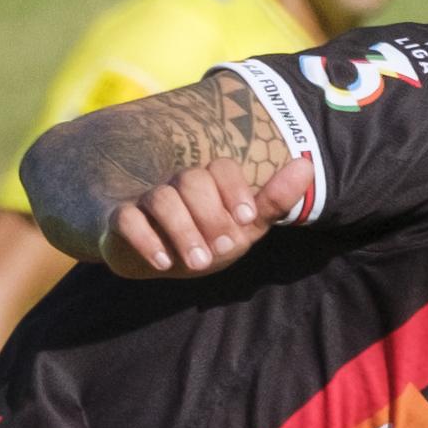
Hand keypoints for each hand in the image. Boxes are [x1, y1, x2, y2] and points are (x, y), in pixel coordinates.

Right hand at [99, 154, 314, 282]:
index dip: (234, 189)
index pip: (221, 168)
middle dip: (211, 216)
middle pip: (192, 181)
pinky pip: (128, 219)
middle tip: (224, 247)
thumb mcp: (244, 226)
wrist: (160, 259)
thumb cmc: (209, 237)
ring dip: (184, 232)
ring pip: (162, 199)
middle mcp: (177, 185)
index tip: (245, 218)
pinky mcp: (120, 219)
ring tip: (199, 262)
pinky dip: (146, 240)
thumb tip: (307, 164)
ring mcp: (147, 199)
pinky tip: (163, 262)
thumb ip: (274, 200)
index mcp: (209, 182)